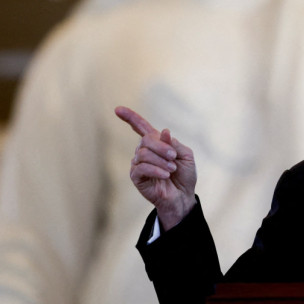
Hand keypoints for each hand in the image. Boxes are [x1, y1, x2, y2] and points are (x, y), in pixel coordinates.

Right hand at [115, 106, 196, 229]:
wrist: (183, 196)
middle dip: (162, 147)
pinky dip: (156, 170)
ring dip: (161, 161)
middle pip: (146, 139)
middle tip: (174, 157)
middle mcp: (144, 151)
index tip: (117, 109)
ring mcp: (138, 164)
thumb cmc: (184, 175)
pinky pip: (141, 168)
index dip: (130, 117)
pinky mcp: (136, 177)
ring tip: (172, 170)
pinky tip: (165, 175)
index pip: (140, 127)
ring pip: (143, 153)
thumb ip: (174, 143)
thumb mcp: (186, 155)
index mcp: (156, 143)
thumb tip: (163, 132)